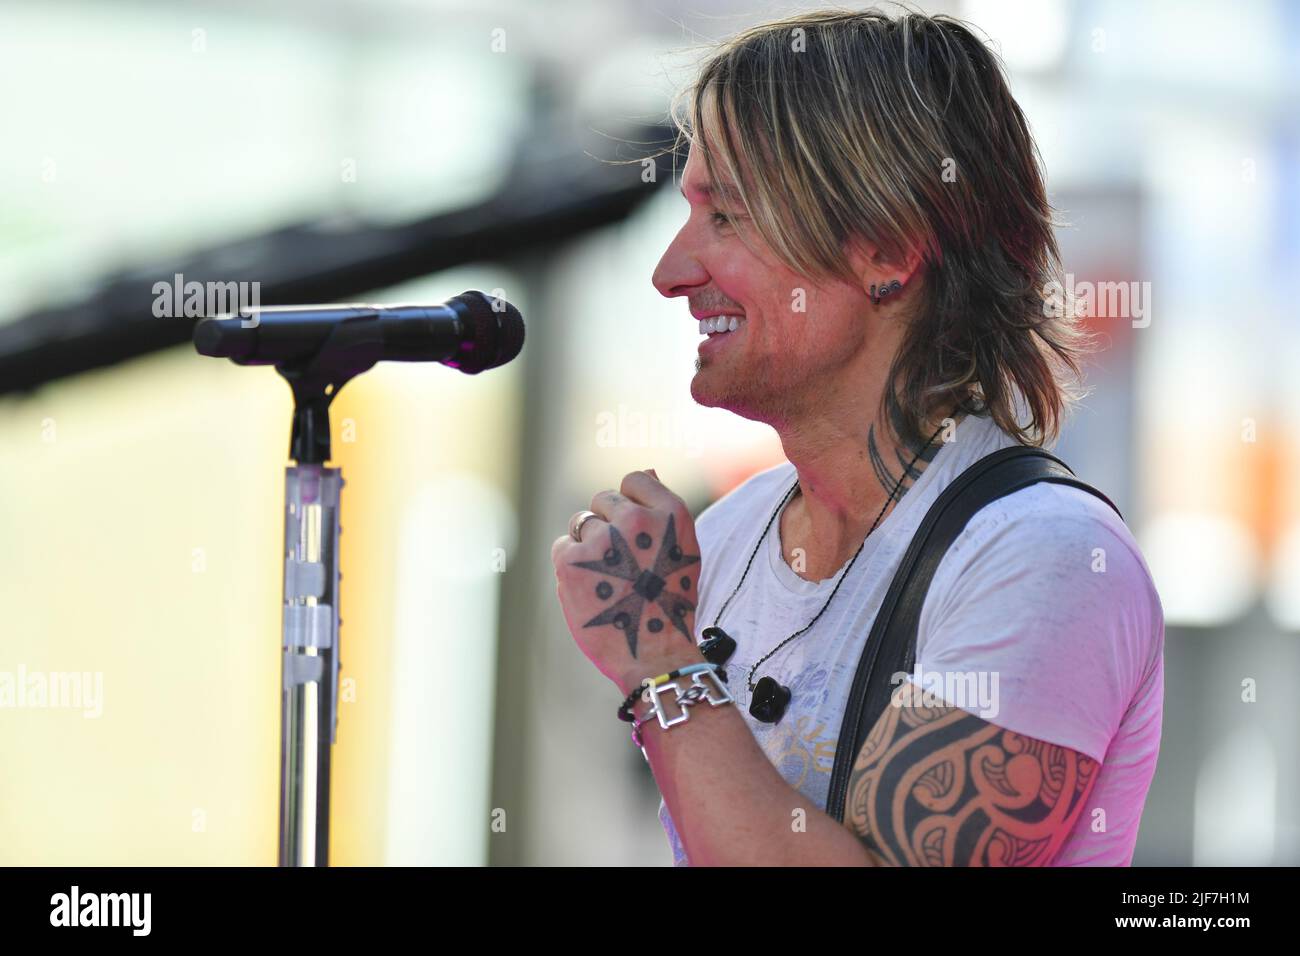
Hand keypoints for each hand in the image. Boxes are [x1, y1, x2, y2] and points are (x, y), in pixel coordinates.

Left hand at [551, 469, 706, 694]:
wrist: (654, 654)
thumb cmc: (670, 603)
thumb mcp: (683, 550)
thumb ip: (661, 510)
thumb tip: (647, 472)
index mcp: (671, 513)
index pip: (634, 479)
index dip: (629, 504)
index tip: (634, 532)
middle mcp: (636, 519)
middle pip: (602, 500)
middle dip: (607, 527)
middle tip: (621, 565)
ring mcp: (602, 539)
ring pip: (580, 523)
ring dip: (588, 547)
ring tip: (607, 580)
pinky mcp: (571, 560)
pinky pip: (562, 547)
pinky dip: (570, 566)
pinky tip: (589, 590)